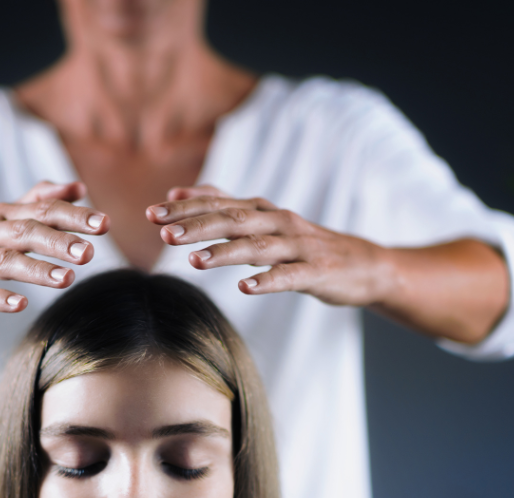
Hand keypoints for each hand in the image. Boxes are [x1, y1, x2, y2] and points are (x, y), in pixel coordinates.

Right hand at [0, 181, 107, 313]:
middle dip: (59, 241)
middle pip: (25, 232)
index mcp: (0, 216)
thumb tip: (77, 187)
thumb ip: (37, 201)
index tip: (104, 224)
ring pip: (2, 261)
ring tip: (65, 279)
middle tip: (90, 251)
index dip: (73, 216)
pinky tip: (19, 305)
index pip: (42, 210)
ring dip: (35, 269)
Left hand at [146, 185, 392, 306]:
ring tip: (194, 261)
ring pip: (257, 247)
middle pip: (233, 220)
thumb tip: (178, 193)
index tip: (151, 214)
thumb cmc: (303, 244)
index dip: (185, 208)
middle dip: (196, 226)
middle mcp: (278, 222)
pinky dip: (267, 280)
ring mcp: (298, 247)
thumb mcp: (262, 221)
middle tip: (163, 232)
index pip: (217, 204)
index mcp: (261, 211)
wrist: (362, 264)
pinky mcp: (316, 271)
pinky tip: (245, 287)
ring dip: (224, 252)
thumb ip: (222, 207)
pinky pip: (289, 276)